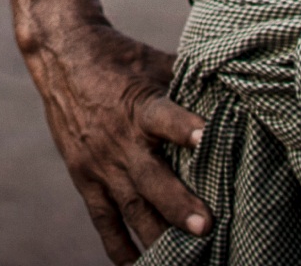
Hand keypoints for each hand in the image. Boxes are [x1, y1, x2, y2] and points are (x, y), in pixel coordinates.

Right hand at [24, 21, 210, 263]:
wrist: (60, 56)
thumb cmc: (120, 58)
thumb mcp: (155, 62)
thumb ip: (190, 84)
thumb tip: (239, 90)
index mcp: (139, 105)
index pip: (163, 116)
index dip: (185, 128)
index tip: (208, 137)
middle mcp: (119, 139)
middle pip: (150, 178)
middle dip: (178, 205)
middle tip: (206, 226)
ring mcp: (99, 163)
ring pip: (130, 208)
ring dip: (157, 235)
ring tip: (184, 260)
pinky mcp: (84, 178)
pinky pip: (103, 220)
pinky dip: (120, 247)